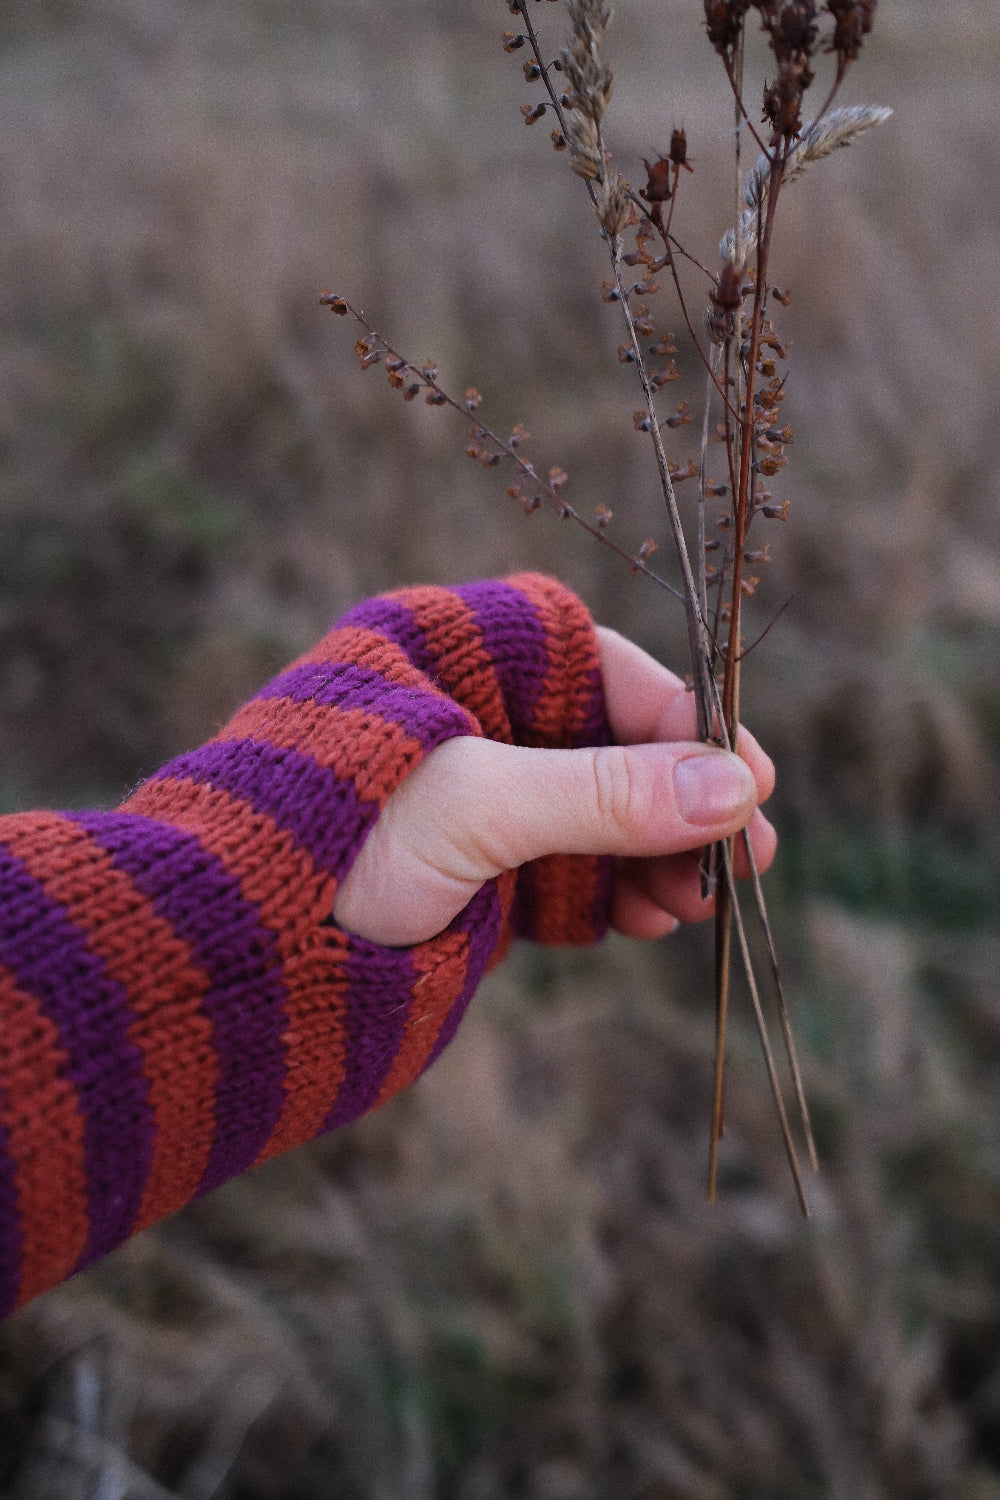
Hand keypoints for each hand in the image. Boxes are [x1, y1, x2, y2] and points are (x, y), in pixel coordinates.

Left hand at [333, 625, 775, 945]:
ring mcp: (467, 792)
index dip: (683, 723)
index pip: (598, 666)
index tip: (748, 785)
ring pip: (591, 811)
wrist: (230, 957)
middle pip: (606, 742)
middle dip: (677, 803)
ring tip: (693, 906)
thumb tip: (737, 791)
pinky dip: (607, 893)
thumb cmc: (335, 846)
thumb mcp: (478, 808)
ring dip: (652, 855)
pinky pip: (559, 867)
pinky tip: (648, 922)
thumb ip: (606, 794)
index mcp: (450, 653)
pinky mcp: (465, 865)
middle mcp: (466, 714)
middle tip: (744, 863)